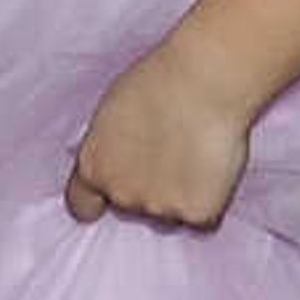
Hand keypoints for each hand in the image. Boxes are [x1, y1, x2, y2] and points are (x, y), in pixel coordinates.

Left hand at [65, 46, 253, 228]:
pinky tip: (216, 167)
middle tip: (172, 154)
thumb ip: (111, 147)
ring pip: (172, 213)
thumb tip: (122, 157)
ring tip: (196, 154)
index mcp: (94, 166)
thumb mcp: (112, 113)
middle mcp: (121, 194)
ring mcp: (159, 208)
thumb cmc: (159, 82)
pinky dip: (212, 199)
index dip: (99, 200)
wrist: (203, 84)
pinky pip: (205, 218)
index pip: (83, 205)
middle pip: (134, 207)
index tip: (110, 196)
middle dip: (150, 188)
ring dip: (182, 195)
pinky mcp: (198, 215)